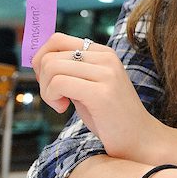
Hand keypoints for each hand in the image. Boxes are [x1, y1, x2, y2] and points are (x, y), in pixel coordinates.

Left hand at [32, 33, 167, 161]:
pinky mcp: (101, 92)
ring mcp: (106, 74)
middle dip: (41, 79)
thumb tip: (37, 60)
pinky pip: (58, 83)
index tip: (48, 81)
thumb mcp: (88, 85)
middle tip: (55, 97)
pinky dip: (52, 98)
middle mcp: (107, 58)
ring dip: (46, 91)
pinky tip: (64, 108)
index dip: (41, 59)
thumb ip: (70, 70)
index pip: (58, 39)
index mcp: (104, 53)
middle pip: (50, 55)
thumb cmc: (109, 115)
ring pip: (51, 67)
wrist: (139, 138)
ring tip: (61, 104)